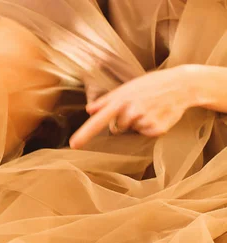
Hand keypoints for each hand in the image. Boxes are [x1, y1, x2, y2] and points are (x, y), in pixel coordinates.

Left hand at [69, 65, 196, 148]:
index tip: (74, 144)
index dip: (85, 133)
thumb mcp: (128, 87)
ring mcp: (145, 121)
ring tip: (149, 108)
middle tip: (137, 106)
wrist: (181, 85)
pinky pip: (145, 133)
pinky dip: (150, 127)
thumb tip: (89, 109)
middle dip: (123, 121)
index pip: (99, 120)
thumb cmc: (151, 84)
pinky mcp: (157, 129)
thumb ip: (107, 99)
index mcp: (121, 100)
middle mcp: (132, 112)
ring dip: (137, 123)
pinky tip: (157, 114)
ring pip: (131, 130)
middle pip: (116, 128)